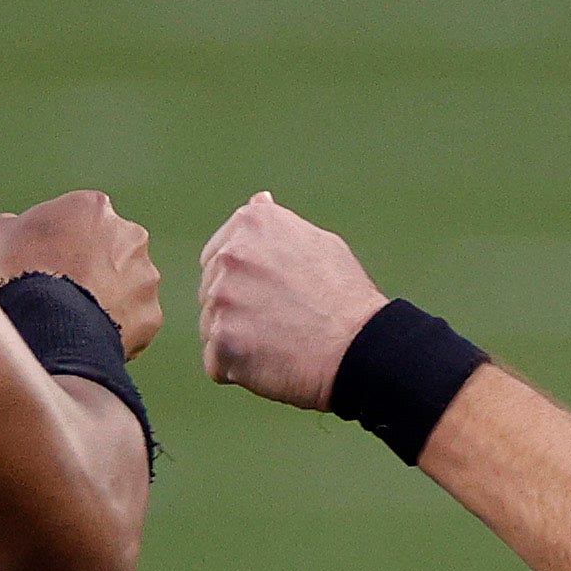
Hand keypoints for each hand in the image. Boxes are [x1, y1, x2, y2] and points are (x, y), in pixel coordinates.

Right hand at [0, 190, 160, 360]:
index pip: (78, 221)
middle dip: (92, 267)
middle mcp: (130, 235)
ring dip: (107, 299)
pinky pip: (134, 323)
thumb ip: (10, 227)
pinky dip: (116, 330)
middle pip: (109, 251)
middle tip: (62, 292)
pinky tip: (88, 338)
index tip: (43, 263)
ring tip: (74, 320)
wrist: (47, 322)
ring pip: (126, 287)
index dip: (58, 243)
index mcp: (94, 207)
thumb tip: (12, 230)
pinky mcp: (151, 315)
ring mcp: (145, 276)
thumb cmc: (18, 273)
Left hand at [197, 192, 388, 410]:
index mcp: (251, 224)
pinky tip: (272, 362)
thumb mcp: (318, 242)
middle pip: (211, 291)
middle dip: (238, 309)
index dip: (245, 282)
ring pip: (211, 326)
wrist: (359, 347)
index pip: (218, 255)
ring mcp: (222, 297)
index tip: (273, 295)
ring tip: (280, 342)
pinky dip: (238, 369)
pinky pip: (216, 362)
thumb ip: (277, 225)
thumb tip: (258, 201)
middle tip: (282, 321)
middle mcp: (230, 254)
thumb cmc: (345, 297)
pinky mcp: (221, 340)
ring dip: (237, 339)